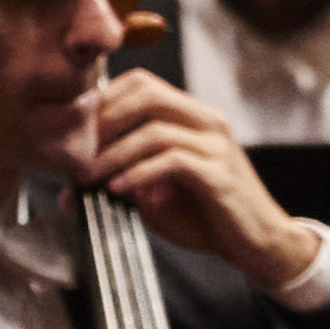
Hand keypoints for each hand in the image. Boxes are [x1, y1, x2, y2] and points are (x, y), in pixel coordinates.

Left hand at [74, 68, 323, 295]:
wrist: (258, 245)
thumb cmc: (207, 217)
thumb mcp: (157, 195)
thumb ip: (123, 181)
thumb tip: (70, 191)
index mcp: (192, 117)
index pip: (142, 83)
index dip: (104, 100)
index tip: (74, 131)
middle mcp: (206, 122)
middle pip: (147, 94)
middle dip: (105, 120)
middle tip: (76, 151)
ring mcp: (215, 146)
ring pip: (154, 130)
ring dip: (114, 153)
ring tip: (89, 177)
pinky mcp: (219, 175)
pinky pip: (172, 161)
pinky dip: (139, 173)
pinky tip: (119, 189)